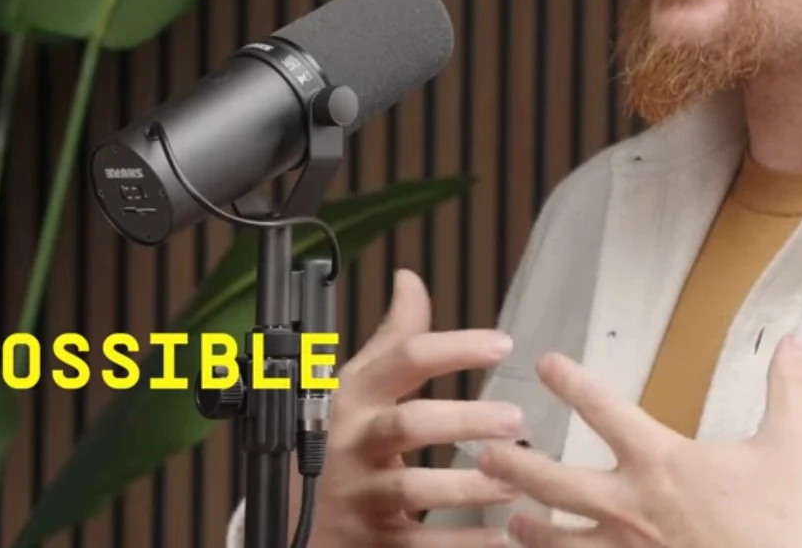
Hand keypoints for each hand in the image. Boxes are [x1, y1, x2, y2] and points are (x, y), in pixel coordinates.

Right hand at [301, 268, 526, 546]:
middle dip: (463, 420)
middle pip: (407, 424)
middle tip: (515, 419)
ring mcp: (356, 493)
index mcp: (353, 398)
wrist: (284, 520)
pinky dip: (457, 543)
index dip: (453, 348)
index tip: (502, 343)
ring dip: (468, 485)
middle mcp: (351, 442)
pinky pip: (414, 543)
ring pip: (410, 487)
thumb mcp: (356, 386)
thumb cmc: (333, 441)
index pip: (402, 360)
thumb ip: (392, 338)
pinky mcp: (366, 538)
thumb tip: (410, 279)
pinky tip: (496, 536)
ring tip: (517, 482)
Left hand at [476, 334, 801, 547]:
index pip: (604, 410)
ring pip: (555, 540)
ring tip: (508, 521)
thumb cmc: (777, 530)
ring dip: (526, 529)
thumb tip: (796, 343)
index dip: (570, 382)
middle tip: (485, 453)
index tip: (545, 364)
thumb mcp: (791, 450)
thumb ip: (787, 390)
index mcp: (661, 463)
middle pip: (554, 480)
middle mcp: (629, 507)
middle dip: (515, 465)